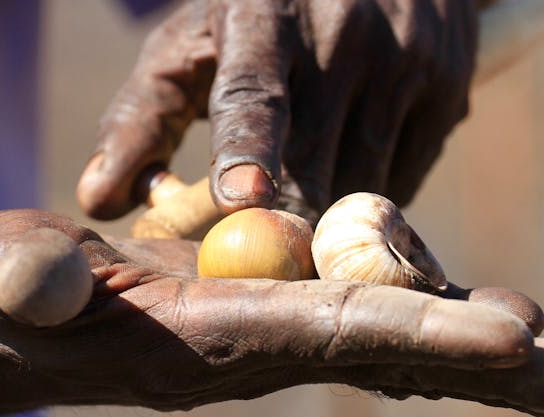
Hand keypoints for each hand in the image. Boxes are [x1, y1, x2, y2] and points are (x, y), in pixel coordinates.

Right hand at [0, 209, 543, 416]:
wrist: (20, 317)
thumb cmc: (8, 298)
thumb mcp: (4, 280)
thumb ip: (24, 280)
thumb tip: (45, 279)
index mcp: (205, 340)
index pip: (325, 335)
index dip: (415, 333)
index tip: (513, 334)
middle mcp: (255, 345)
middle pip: (389, 354)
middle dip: (489, 367)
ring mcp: (268, 328)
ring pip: (390, 336)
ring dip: (478, 346)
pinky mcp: (267, 305)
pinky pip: (360, 313)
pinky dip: (426, 319)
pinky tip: (480, 321)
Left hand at [76, 0, 476, 221]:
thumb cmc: (254, 14)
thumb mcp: (191, 46)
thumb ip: (141, 118)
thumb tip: (98, 201)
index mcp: (263, 12)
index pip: (253, 89)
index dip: (248, 148)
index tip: (241, 202)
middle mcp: (342, 32)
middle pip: (314, 156)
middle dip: (285, 223)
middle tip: (258, 265)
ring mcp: (404, 58)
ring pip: (362, 178)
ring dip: (326, 217)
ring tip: (297, 222)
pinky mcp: (445, 87)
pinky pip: (402, 174)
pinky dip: (366, 197)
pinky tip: (343, 179)